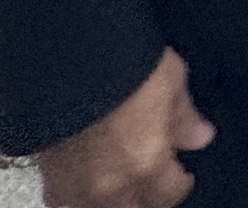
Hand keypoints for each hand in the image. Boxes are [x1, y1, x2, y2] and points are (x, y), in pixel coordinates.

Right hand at [39, 48, 212, 207]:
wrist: (65, 55)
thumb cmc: (122, 60)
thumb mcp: (169, 78)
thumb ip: (184, 116)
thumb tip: (200, 138)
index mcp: (145, 163)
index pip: (169, 195)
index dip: (179, 183)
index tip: (182, 173)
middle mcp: (109, 184)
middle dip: (146, 196)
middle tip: (153, 178)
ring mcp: (74, 184)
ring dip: (112, 200)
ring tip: (121, 179)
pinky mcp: (47, 173)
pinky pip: (62, 201)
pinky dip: (76, 197)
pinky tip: (86, 181)